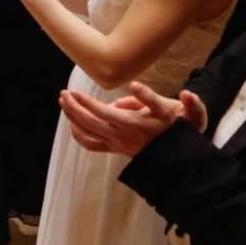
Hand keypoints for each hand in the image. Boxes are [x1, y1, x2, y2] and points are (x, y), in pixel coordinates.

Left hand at [59, 81, 198, 155]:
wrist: (182, 157)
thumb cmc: (177, 127)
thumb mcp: (170, 108)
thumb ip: (152, 98)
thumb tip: (134, 87)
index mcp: (133, 125)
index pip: (104, 113)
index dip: (87, 103)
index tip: (74, 92)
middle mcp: (122, 136)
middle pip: (90, 123)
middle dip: (74, 108)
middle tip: (63, 94)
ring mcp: (118, 145)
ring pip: (88, 134)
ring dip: (73, 118)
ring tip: (63, 102)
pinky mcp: (117, 150)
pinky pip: (93, 145)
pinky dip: (79, 135)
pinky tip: (72, 125)